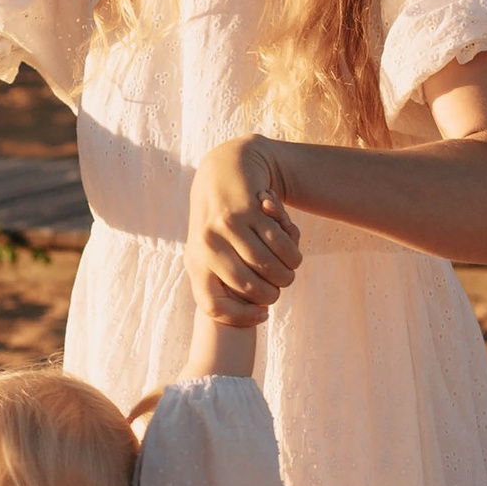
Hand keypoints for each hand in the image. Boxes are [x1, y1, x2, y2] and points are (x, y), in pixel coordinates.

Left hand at [187, 136, 300, 325]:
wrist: (223, 168)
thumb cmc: (221, 219)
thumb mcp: (211, 248)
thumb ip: (223, 278)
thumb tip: (254, 313)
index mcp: (195, 261)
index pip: (213, 305)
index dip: (241, 317)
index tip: (263, 315)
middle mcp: (206, 246)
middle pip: (250, 288)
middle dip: (274, 292)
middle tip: (283, 284)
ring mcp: (225, 227)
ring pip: (268, 265)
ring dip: (287, 270)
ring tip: (291, 267)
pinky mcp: (246, 209)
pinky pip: (278, 240)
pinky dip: (291, 247)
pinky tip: (291, 243)